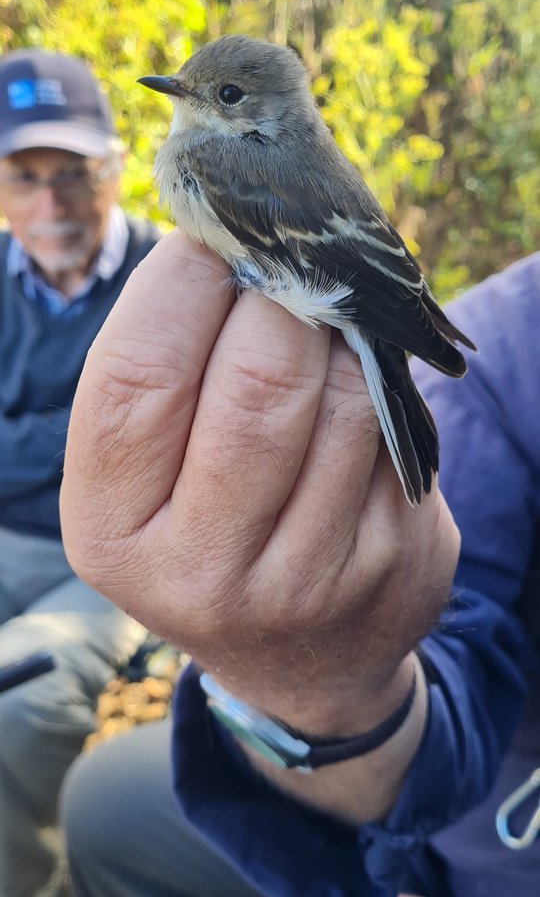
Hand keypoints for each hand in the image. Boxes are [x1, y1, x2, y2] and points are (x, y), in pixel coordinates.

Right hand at [61, 231, 457, 736]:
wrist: (297, 658)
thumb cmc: (201, 525)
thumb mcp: (141, 475)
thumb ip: (160, 371)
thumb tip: (226, 238)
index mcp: (109, 532)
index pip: (138, 376)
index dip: (180, 285)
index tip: (209, 241)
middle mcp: (201, 571)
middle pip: (258, 384)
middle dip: (279, 300)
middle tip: (280, 276)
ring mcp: (305, 579)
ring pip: (345, 398)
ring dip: (338, 337)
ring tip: (317, 334)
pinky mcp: (388, 566)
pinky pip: (396, 430)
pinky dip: (379, 386)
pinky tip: (353, 396)